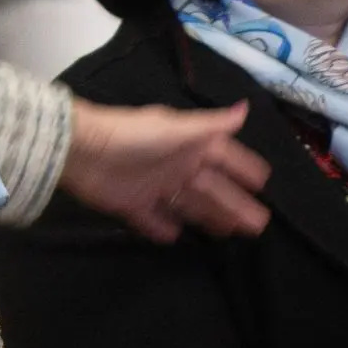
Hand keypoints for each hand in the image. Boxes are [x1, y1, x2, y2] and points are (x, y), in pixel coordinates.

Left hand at [60, 100, 270, 242]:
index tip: (264, 183)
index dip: (243, 169)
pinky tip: (177, 238)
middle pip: (211, 189)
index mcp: (188, 146)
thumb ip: (210, 125)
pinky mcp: (132, 205)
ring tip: (231, 234)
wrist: (82, 150)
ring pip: (188, 205)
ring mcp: (154, 186)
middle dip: (235, 204)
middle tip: (259, 225)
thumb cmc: (133, 136)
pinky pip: (153, 219)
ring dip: (209, 218)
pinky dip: (163, 228)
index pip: (224, 158)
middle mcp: (175, 166)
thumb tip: (246, 109)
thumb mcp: (176, 129)